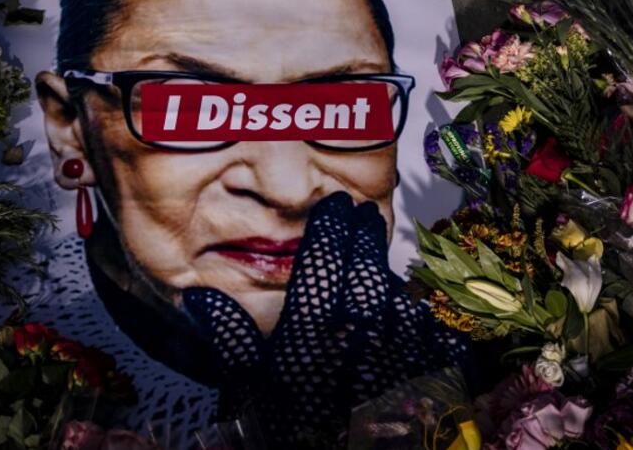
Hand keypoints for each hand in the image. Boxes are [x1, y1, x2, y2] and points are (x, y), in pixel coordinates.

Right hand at [184, 192, 470, 446]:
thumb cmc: (293, 436)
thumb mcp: (249, 393)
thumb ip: (232, 338)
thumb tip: (198, 295)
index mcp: (312, 329)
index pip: (324, 254)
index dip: (331, 223)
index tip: (334, 206)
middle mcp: (361, 329)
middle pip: (366, 263)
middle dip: (363, 234)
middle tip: (362, 217)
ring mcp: (403, 350)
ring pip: (400, 294)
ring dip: (390, 277)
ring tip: (380, 267)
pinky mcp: (434, 375)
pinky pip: (432, 331)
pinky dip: (419, 320)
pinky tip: (408, 320)